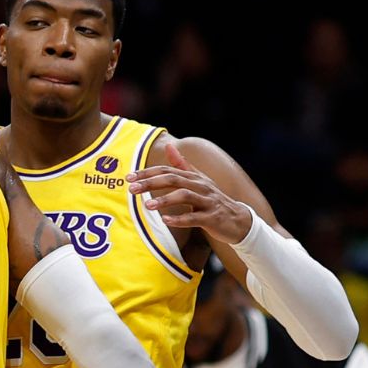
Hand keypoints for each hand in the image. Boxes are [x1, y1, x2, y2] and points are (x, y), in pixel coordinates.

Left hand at [126, 144, 252, 243]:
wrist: (238, 220)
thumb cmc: (212, 200)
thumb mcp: (198, 180)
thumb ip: (182, 164)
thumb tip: (169, 146)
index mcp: (194, 177)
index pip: (167, 170)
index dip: (147, 173)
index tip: (129, 177)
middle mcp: (200, 185)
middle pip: (173, 179)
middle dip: (151, 183)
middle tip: (132, 189)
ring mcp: (207, 201)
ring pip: (184, 196)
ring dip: (165, 200)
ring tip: (148, 206)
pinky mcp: (212, 217)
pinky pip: (194, 218)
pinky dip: (179, 219)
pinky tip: (165, 220)